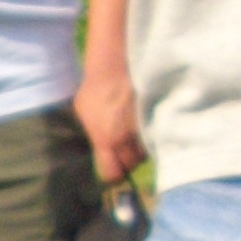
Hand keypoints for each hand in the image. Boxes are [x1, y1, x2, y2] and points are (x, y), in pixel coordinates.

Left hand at [74, 61, 146, 185]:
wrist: (115, 66)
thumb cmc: (94, 89)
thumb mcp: (84, 114)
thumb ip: (93, 134)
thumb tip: (98, 146)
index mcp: (106, 140)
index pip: (113, 172)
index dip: (113, 174)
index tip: (113, 170)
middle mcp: (126, 139)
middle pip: (132, 164)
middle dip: (129, 162)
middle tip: (126, 154)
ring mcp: (142, 129)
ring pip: (147, 151)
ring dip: (143, 149)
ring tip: (137, 140)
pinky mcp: (155, 118)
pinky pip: (156, 136)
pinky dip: (153, 137)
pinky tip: (148, 130)